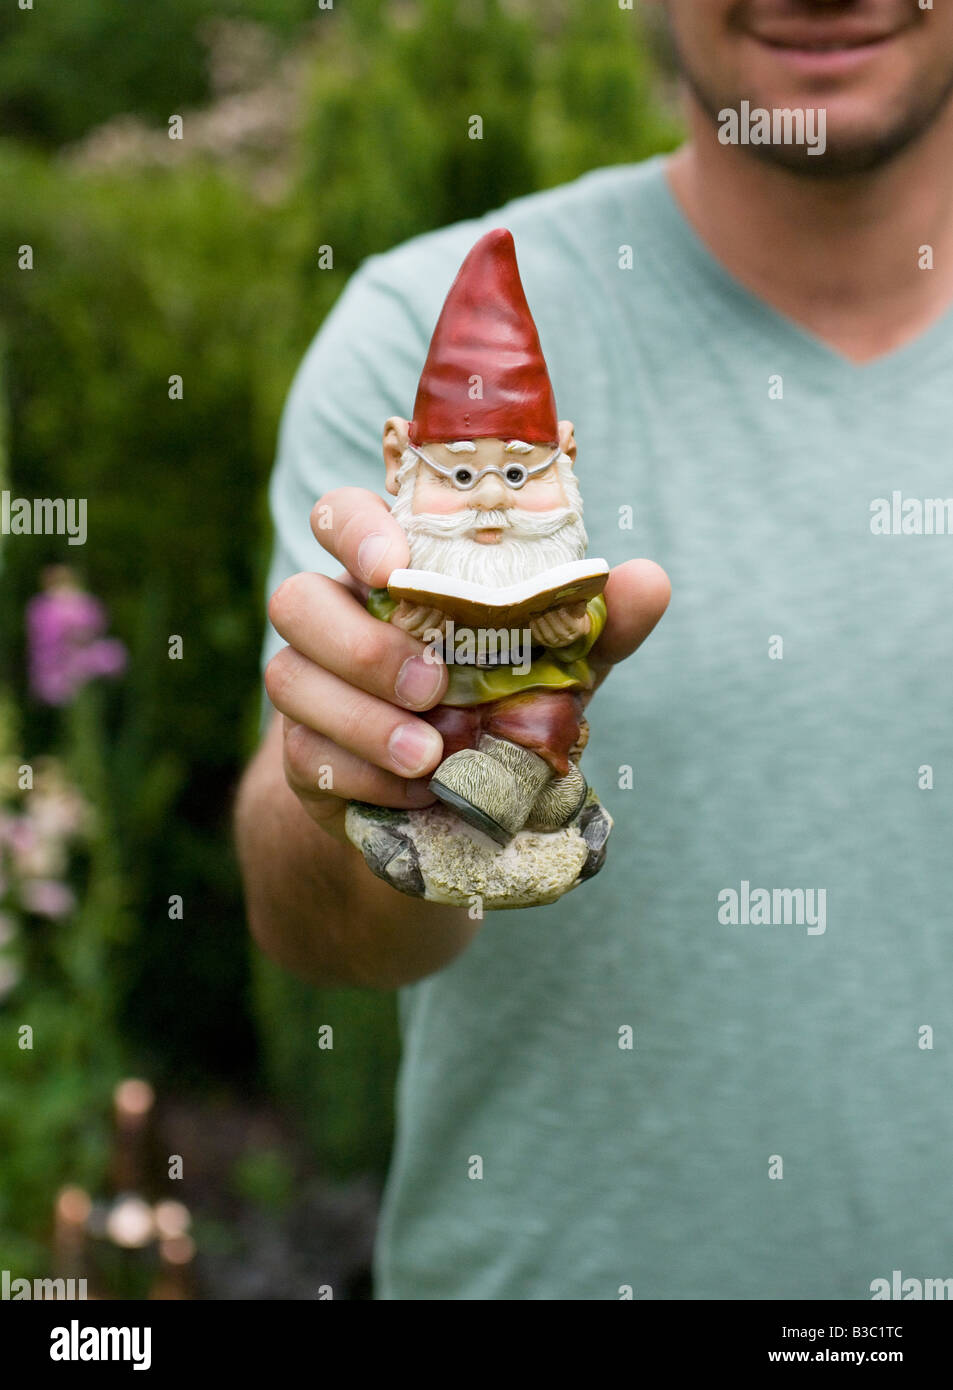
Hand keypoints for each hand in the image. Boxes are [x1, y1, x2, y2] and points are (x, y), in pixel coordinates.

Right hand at [265, 486, 670, 842]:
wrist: (453, 799)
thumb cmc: (503, 699)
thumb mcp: (556, 662)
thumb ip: (596, 622)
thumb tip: (650, 581)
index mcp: (389, 573)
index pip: (340, 518)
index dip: (354, 532)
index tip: (394, 567)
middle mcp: (335, 618)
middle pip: (294, 599)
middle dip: (359, 644)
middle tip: (433, 684)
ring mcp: (310, 688)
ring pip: (288, 679)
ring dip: (361, 719)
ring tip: (430, 755)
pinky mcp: (304, 756)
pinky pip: (306, 756)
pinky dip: (366, 775)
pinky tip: (420, 791)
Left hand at [529, 601, 589, 647]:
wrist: (569, 627)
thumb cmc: (573, 614)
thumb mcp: (579, 610)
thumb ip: (579, 605)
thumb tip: (579, 598)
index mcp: (578, 630)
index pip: (571, 625)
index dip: (564, 616)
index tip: (558, 606)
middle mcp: (568, 639)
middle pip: (559, 631)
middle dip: (550, 618)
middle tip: (544, 608)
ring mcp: (557, 643)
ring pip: (548, 636)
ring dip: (541, 624)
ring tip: (537, 613)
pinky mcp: (546, 643)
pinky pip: (540, 638)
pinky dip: (535, 629)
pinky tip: (533, 620)